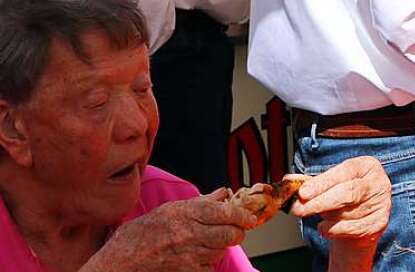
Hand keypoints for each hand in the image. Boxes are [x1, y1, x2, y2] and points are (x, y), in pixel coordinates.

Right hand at [81, 189, 256, 271]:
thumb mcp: (170, 210)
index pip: (225, 211)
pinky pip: (209, 267)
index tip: (250, 218)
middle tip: (238, 230)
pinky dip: (210, 261)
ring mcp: (188, 255)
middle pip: (229, 233)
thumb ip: (199, 202)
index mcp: (186, 213)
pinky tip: (202, 256)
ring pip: (221, 250)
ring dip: (223, 246)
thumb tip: (223, 193)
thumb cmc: (141, 234)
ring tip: (215, 241)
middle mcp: (189, 233)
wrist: (121, 261)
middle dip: (238, 232)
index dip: (242, 215)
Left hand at [291, 157, 390, 251]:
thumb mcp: (330, 185)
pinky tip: (325, 228)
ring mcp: (382, 203)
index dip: (322, 183)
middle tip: (299, 209)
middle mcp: (379, 182)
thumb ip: (311, 182)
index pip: (344, 172)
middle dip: (320, 202)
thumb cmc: (343, 198)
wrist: (359, 223)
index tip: (303, 193)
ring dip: (327, 217)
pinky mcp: (380, 223)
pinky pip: (350, 229)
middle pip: (347, 193)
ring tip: (321, 215)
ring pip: (347, 213)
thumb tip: (289, 179)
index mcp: (367, 165)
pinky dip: (332, 230)